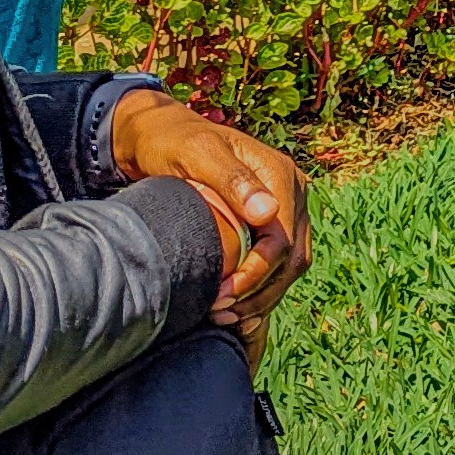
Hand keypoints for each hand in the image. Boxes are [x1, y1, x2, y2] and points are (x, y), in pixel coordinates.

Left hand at [111, 90, 310, 326]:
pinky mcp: (272, 223)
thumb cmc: (173, 142)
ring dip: (264, 297)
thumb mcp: (197, 153)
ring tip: (228, 318)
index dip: (256, 274)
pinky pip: (280, 264)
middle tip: (221, 315)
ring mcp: (286, 208)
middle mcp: (292, 192)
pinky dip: (263, 289)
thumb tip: (267, 214)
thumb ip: (232, 180)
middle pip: (292, 257)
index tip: (221, 297)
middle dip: (261, 293)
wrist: (162, 137)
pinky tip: (237, 308)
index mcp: (280, 174)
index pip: (282, 239)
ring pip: (291, 266)